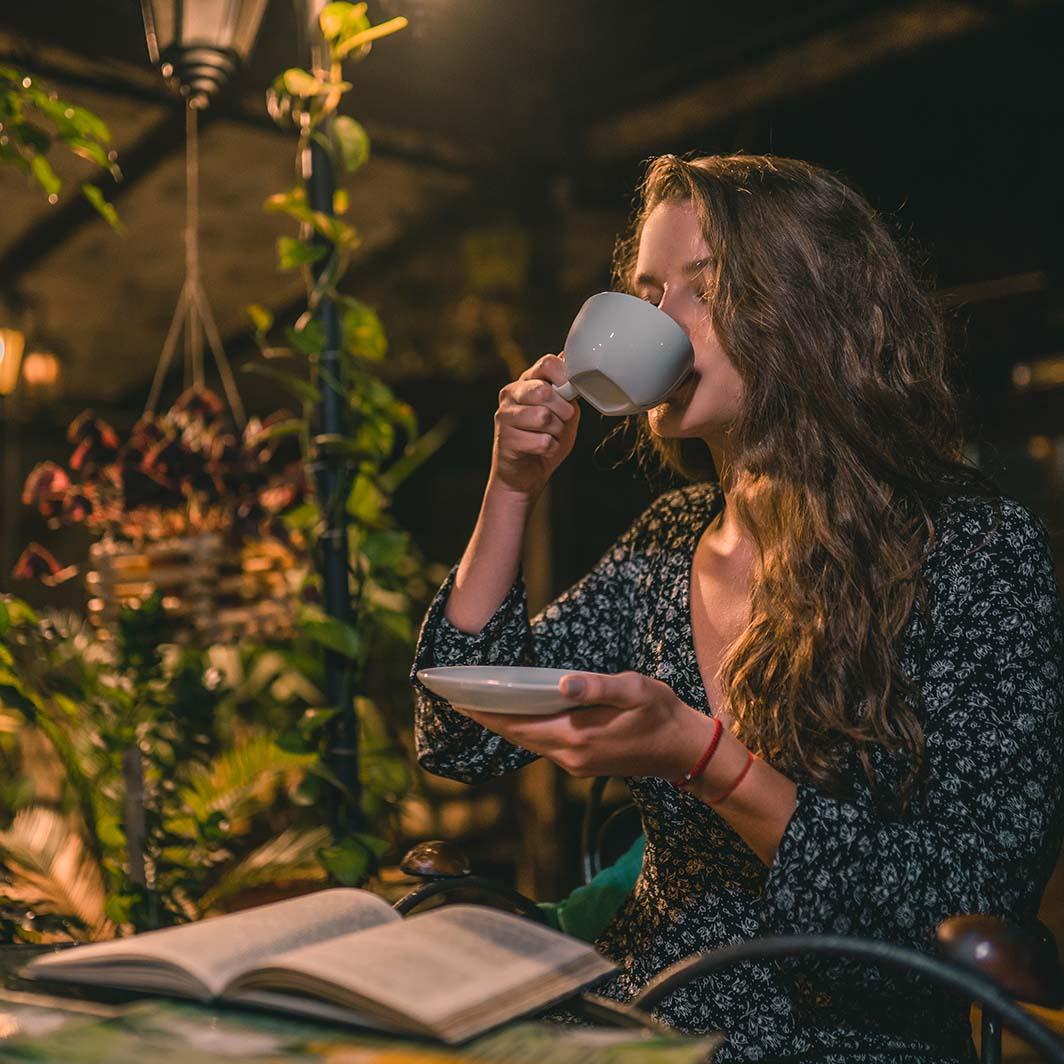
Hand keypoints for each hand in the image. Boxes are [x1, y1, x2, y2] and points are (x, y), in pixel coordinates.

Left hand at [459, 671, 711, 779]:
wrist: (685, 751)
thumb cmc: (661, 713)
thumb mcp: (633, 690)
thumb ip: (596, 687)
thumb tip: (563, 683)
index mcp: (577, 736)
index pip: (519, 725)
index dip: (488, 714)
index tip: (460, 701)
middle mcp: (570, 756)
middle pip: (518, 736)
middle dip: (489, 719)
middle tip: (460, 699)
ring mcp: (576, 763)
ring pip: (530, 742)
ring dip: (506, 725)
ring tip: (482, 704)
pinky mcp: (583, 763)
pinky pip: (544, 745)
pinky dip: (526, 730)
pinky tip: (520, 714)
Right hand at [489, 354, 579, 499]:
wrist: (526, 473)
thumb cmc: (545, 438)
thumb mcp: (564, 411)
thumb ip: (568, 392)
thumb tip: (579, 368)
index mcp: (527, 380)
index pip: (547, 363)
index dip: (565, 377)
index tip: (570, 392)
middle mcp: (511, 393)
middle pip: (545, 390)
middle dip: (562, 410)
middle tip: (561, 421)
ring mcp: (505, 415)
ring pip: (544, 417)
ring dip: (556, 432)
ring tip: (549, 436)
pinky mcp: (506, 438)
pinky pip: (542, 441)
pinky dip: (550, 448)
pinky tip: (541, 449)